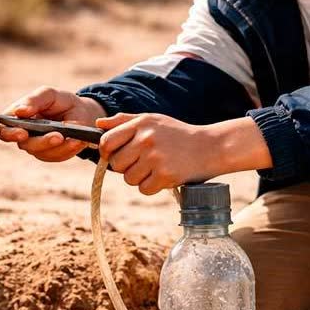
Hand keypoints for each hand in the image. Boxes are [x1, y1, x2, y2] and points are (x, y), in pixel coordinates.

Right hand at [0, 86, 106, 161]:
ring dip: (56, 146)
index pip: (4, 131)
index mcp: (17, 119)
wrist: (81, 112)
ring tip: (70, 137)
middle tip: (56, 136)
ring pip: (41, 152)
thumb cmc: (60, 101)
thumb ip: (33, 100)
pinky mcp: (52, 154)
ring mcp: (38, 146)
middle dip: (40, 142)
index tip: (22, 132)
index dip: (9, 134)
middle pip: (23, 145)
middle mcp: (25, 135)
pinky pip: (56, 156)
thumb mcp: (48, 94)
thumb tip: (20, 111)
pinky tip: (76, 141)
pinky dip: (68, 149)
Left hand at [96, 113, 216, 194]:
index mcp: (141, 124)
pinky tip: (163, 176)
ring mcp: (156, 158)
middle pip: (116, 164)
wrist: (210, 146)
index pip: (107, 141)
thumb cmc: (177, 134)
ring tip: (156, 167)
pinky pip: (144, 189)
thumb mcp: (152, 120)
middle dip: (125, 167)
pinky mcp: (165, 175)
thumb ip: (124, 121)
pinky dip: (152, 187)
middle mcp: (146, 139)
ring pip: (129, 179)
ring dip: (140, 178)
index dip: (106, 152)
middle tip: (142, 162)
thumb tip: (98, 124)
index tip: (115, 155)